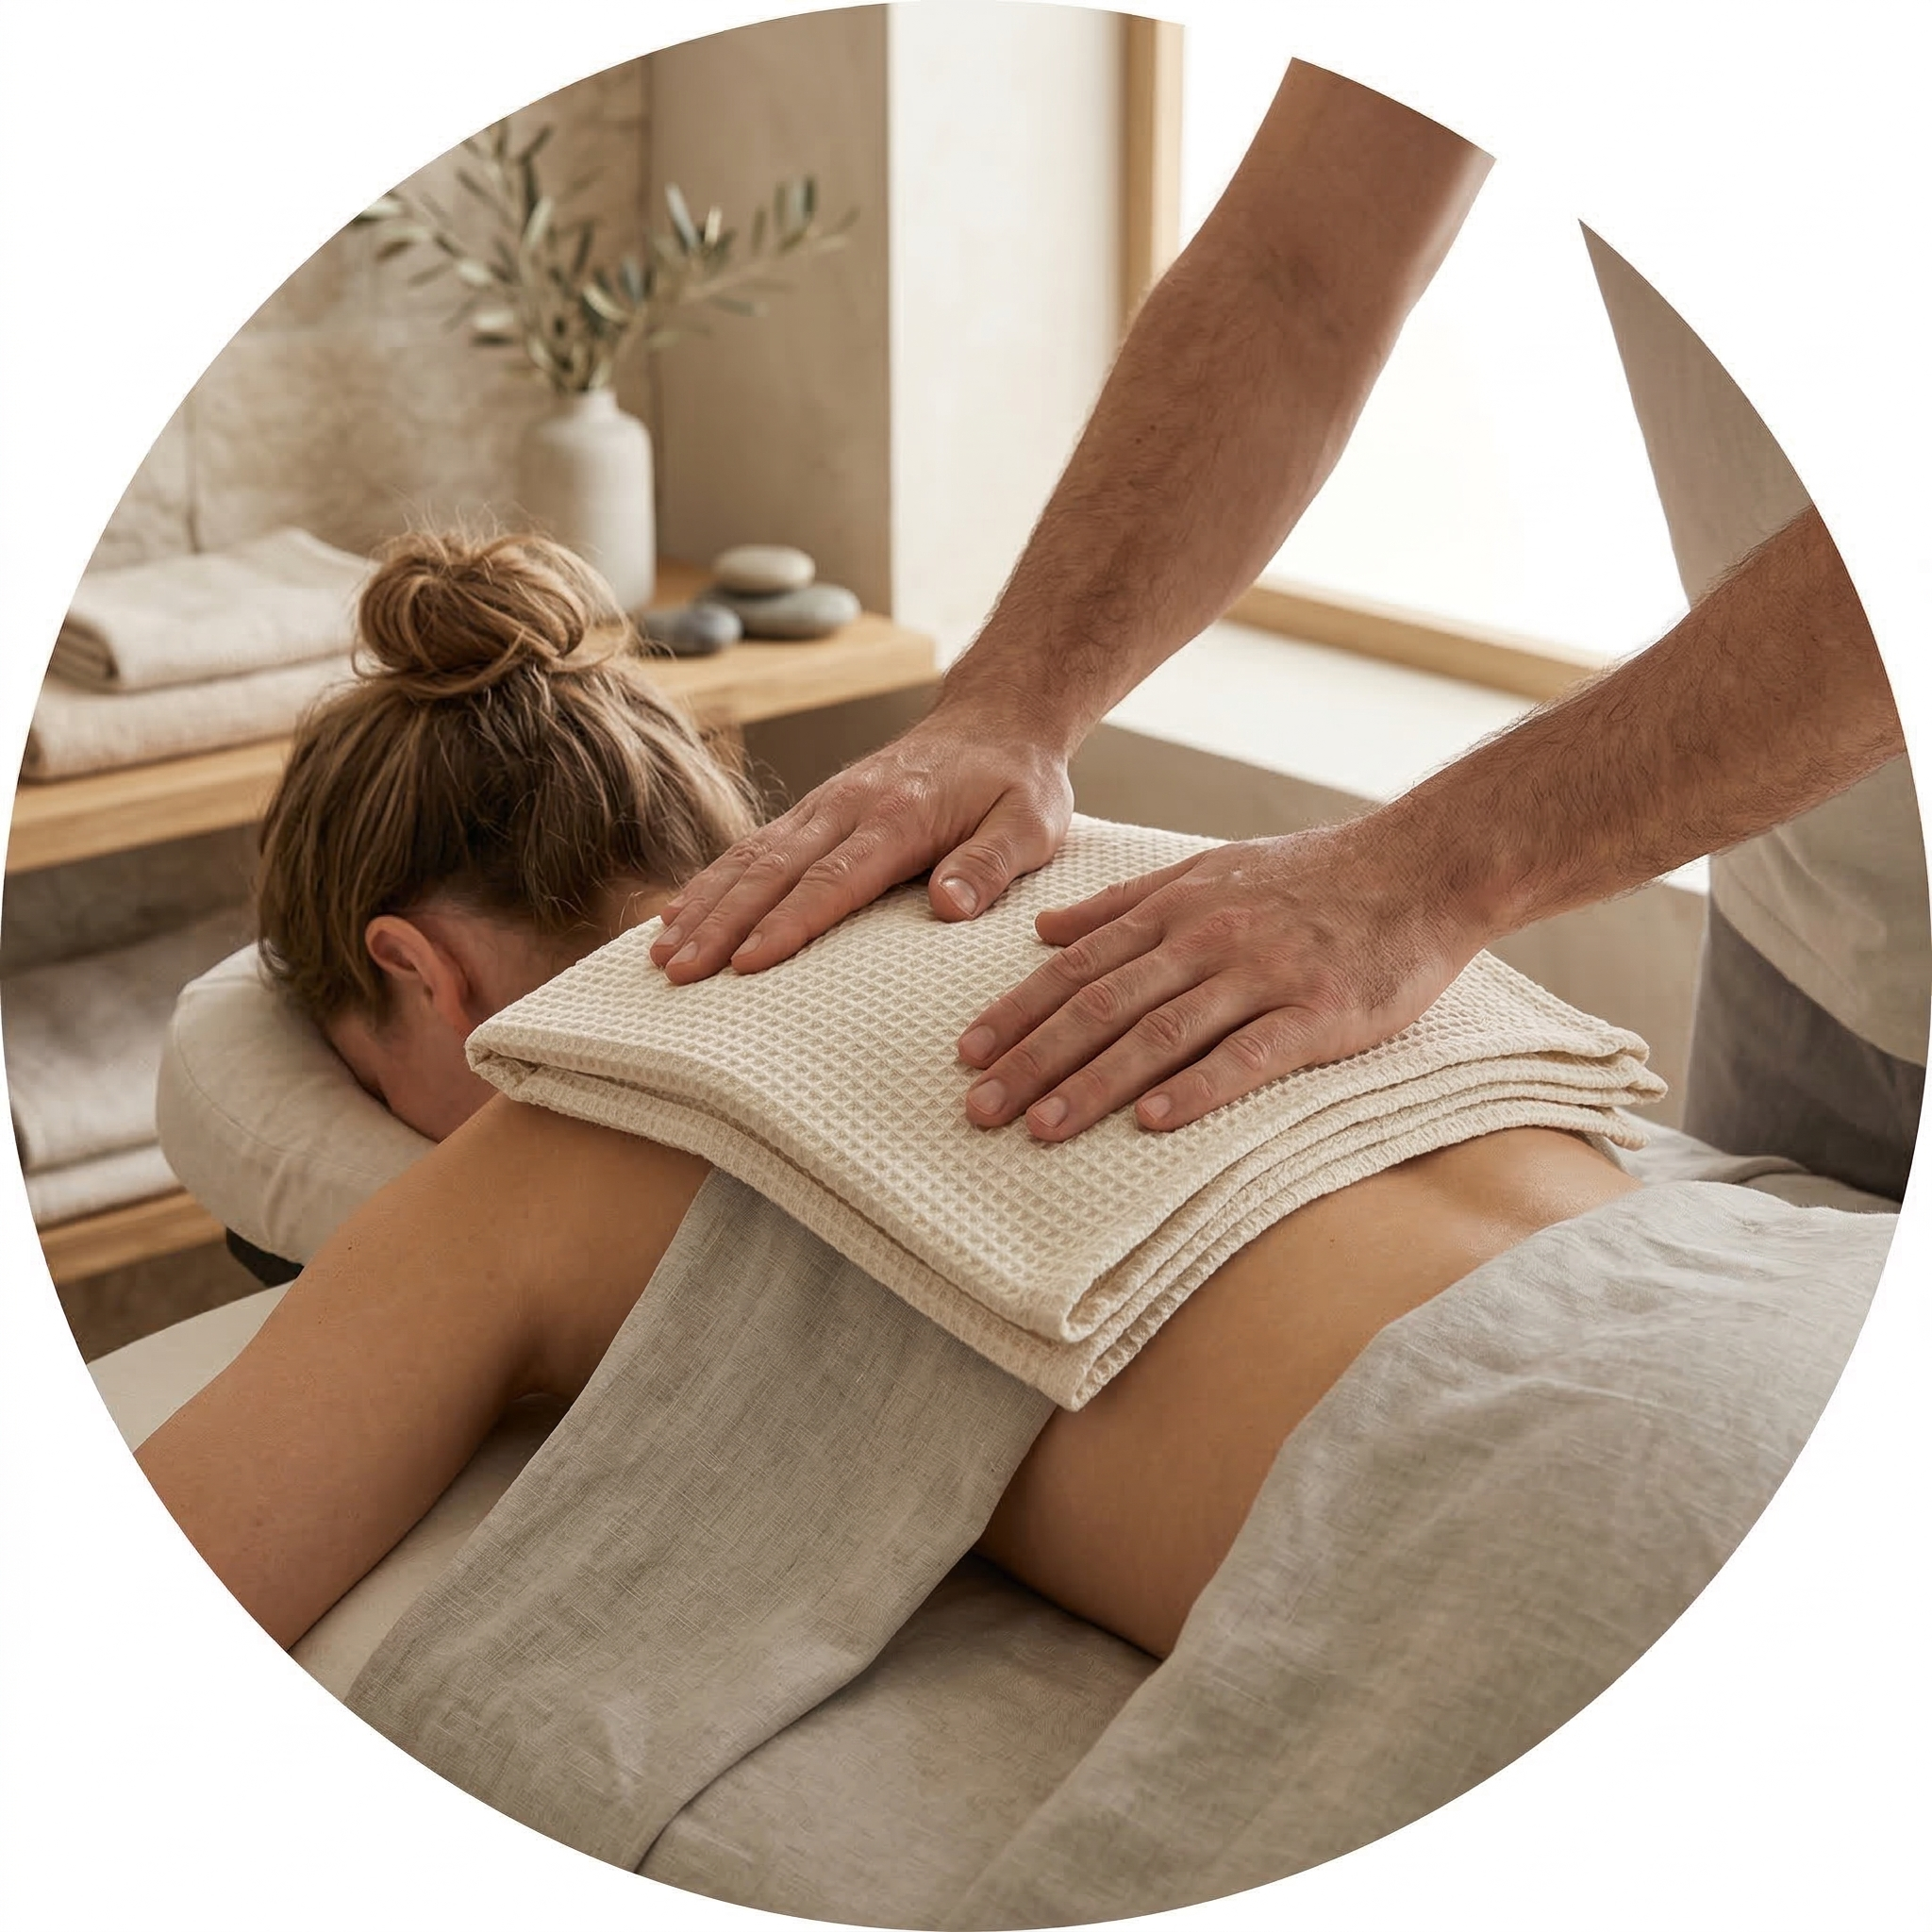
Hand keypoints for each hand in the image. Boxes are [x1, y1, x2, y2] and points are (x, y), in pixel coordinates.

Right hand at [650, 703, 1074, 980]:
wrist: (995, 718)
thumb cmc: (1016, 782)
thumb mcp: (1030, 823)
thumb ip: (991, 864)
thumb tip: (948, 906)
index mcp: (899, 816)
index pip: (833, 878)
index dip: (788, 924)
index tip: (746, 965)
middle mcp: (848, 806)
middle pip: (772, 870)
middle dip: (720, 924)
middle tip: (678, 974)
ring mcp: (824, 805)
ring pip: (750, 857)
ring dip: (703, 906)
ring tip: (662, 956)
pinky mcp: (815, 810)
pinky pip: (753, 847)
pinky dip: (711, 882)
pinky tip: (678, 915)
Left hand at [954, 817, 1489, 1139]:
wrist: (1421, 865)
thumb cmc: (1311, 875)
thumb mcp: (1208, 869)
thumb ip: (1122, 904)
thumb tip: (1041, 932)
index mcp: (1176, 908)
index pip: (1077, 967)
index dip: (1018, 1012)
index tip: (966, 1055)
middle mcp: (1207, 938)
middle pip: (1101, 1004)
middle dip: (1032, 1058)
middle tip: (978, 1109)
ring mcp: (1262, 975)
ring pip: (1160, 1032)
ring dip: (1093, 1083)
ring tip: (1040, 1126)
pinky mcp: (1319, 1012)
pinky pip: (1248, 1054)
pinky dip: (1198, 1087)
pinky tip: (1154, 1122)